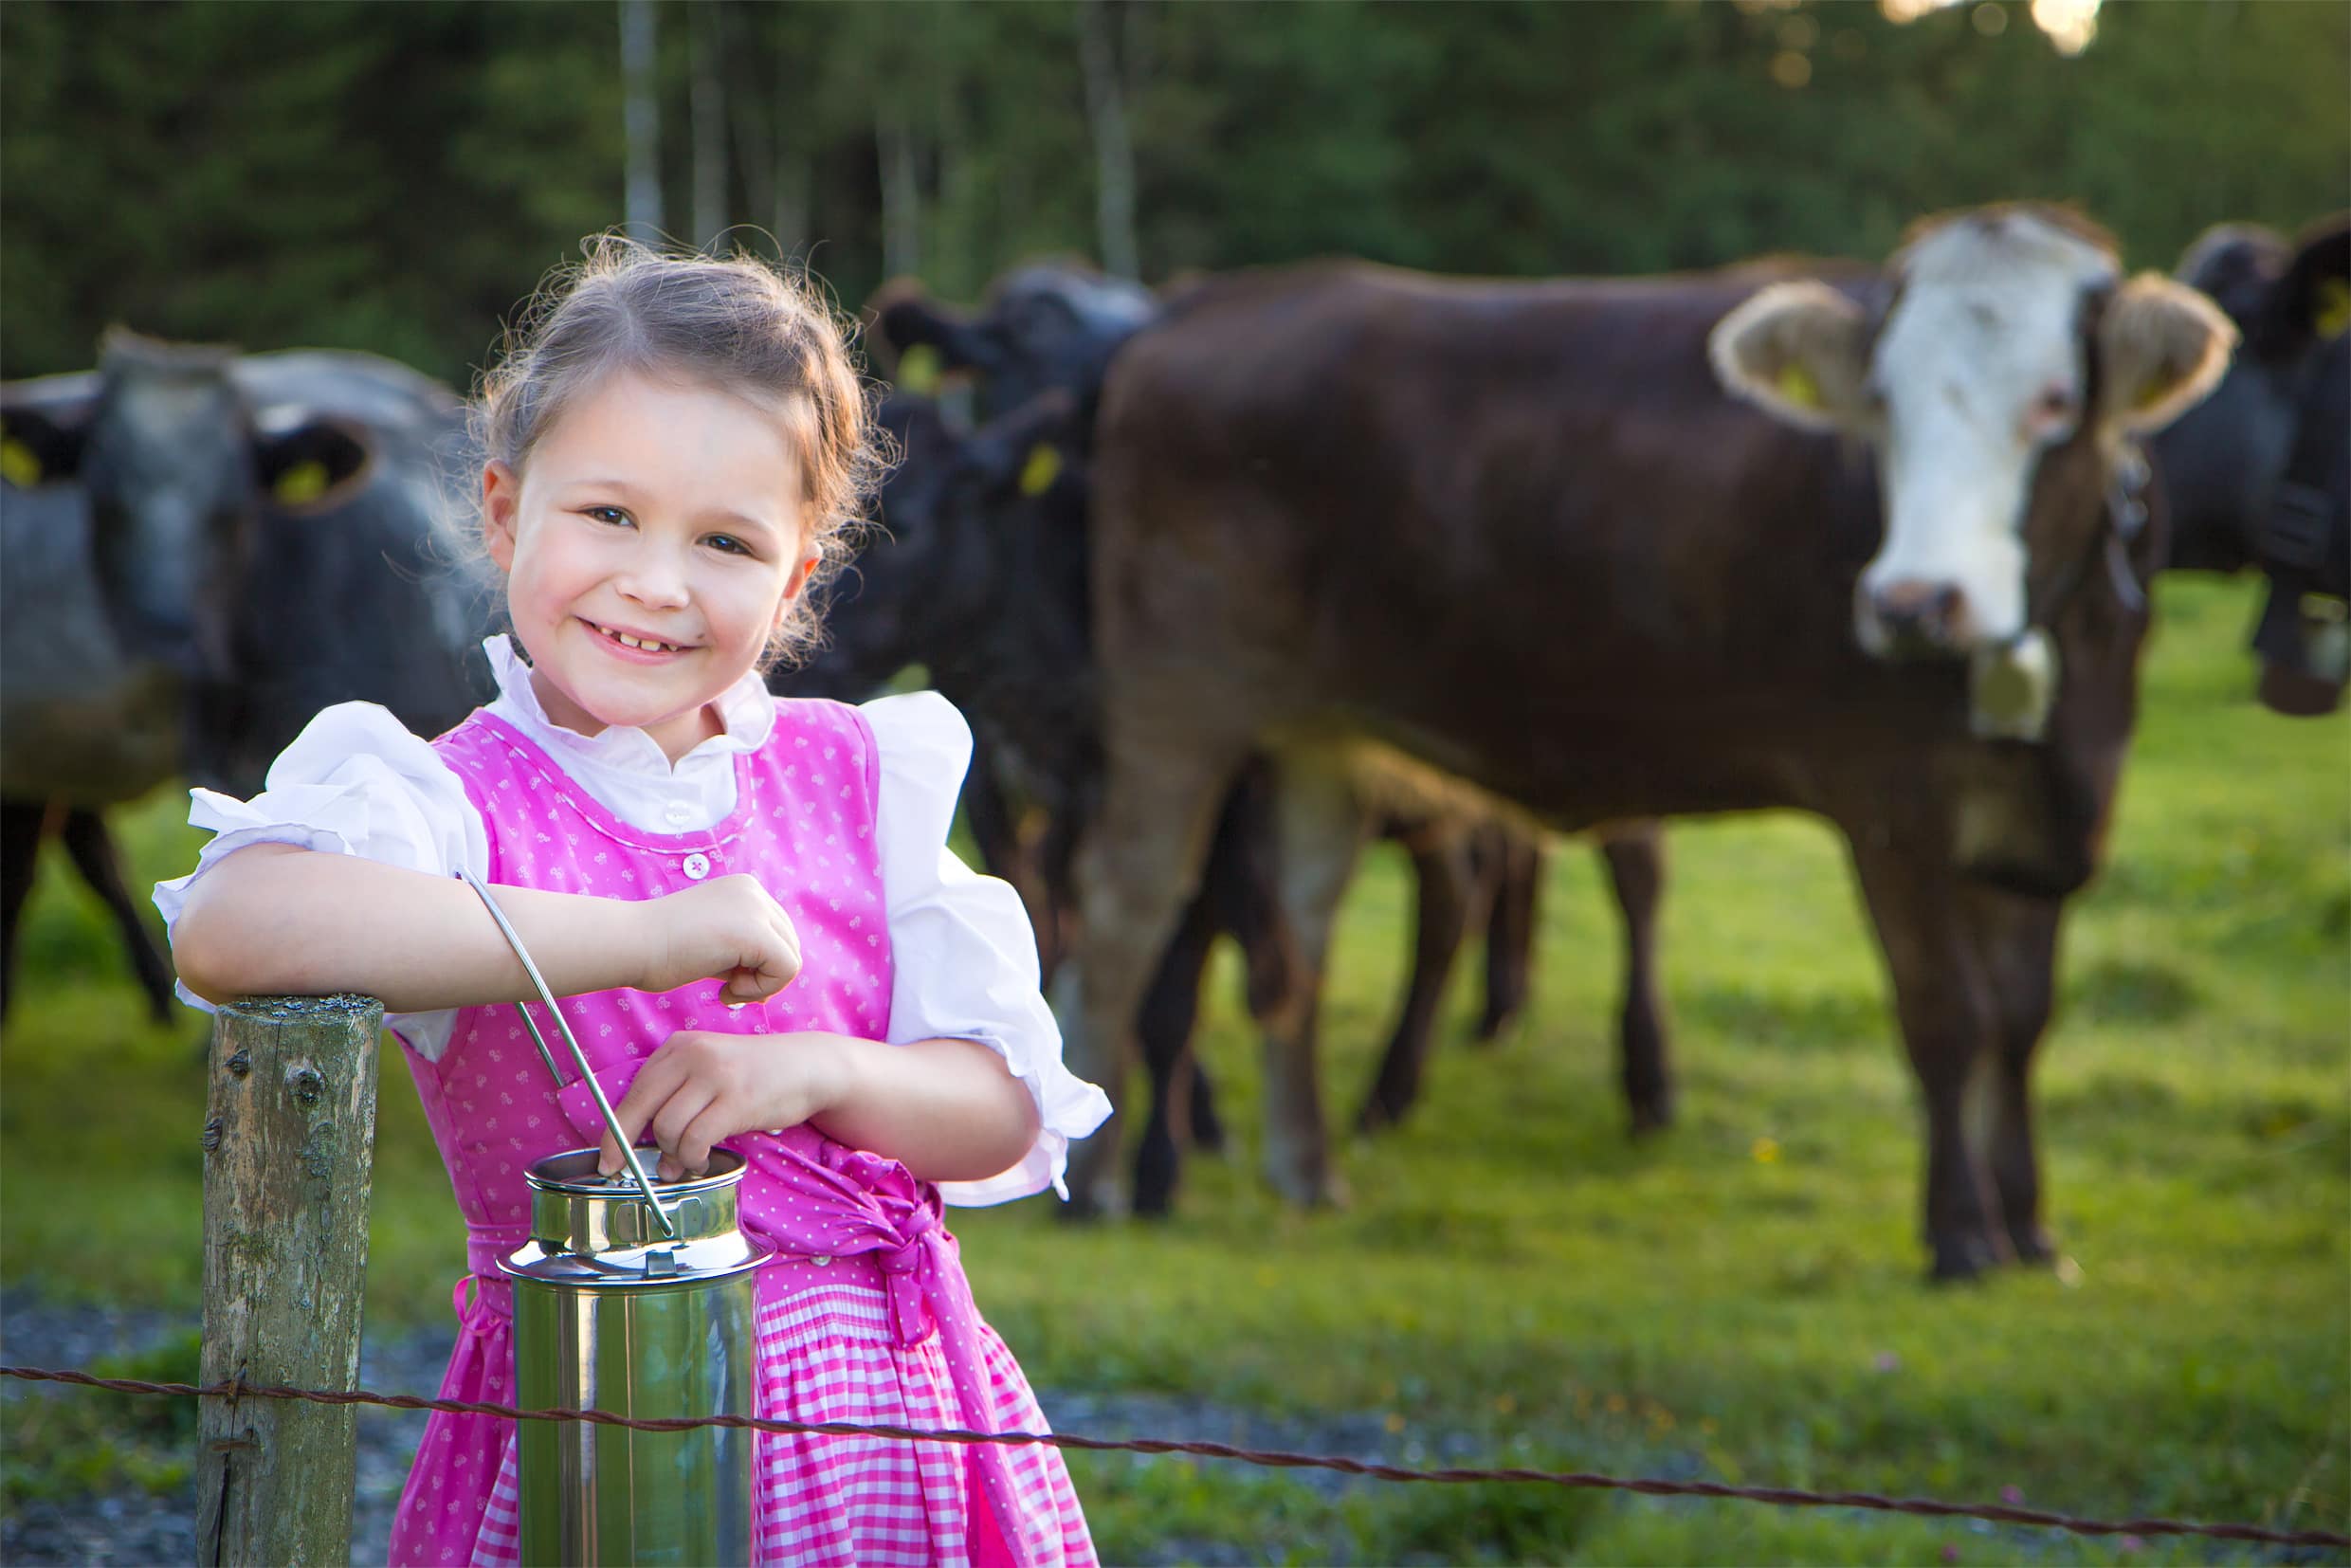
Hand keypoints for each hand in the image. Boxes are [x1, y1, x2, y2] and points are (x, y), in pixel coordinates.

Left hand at [598, 1030, 850, 1178]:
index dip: (615, 1131)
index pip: (633, 1091)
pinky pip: (696, 1139)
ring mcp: (715, 1075)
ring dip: (675, 1155)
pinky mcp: (736, 1099)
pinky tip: (703, 1160)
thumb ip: (677, 1106)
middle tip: (641, 1171)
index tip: (609, 1160)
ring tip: (689, 1161)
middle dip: (633, 1147)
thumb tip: (655, 1157)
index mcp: (680, 1047)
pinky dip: (694, 1158)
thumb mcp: (709, 1075)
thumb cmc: (756, 1076)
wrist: (808, 1067)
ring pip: (668, 1128)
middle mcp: (693, 1055)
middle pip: (642, 1110)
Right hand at [637, 875, 801, 1002]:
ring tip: (726, 989)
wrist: (629, 944)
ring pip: (791, 958)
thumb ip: (743, 954)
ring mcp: (756, 906)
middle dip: (764, 975)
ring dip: (761, 984)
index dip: (759, 965)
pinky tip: (727, 991)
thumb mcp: (713, 945)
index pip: (777, 934)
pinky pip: (787, 969)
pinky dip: (761, 989)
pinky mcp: (755, 930)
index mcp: (744, 890)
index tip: (728, 978)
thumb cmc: (658, 951)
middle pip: (789, 945)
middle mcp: (754, 890)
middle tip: (729, 989)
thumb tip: (772, 984)